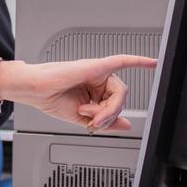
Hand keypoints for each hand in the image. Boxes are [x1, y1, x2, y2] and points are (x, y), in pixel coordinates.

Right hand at [0, 55, 156, 130]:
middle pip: (120, 98)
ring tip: (86, 111)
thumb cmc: (49, 98)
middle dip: (109, 114)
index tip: (97, 125)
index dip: (109, 117)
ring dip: (107, 108)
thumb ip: (106, 120)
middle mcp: (97, 79)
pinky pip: (122, 61)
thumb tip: (127, 125)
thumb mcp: (81, 117)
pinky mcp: (95, 66)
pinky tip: (152, 63)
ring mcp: (97, 71)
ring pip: (120, 91)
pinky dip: (139, 61)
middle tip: (92, 120)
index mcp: (94, 89)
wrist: (33, 90)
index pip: (114, 104)